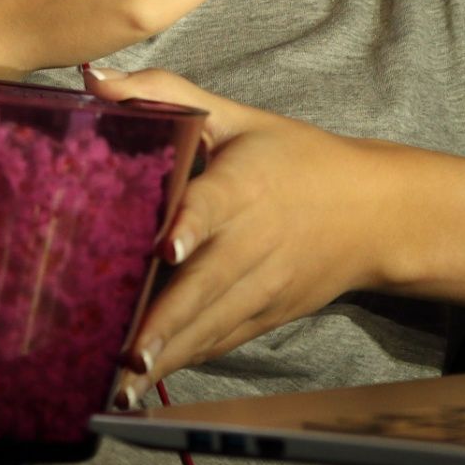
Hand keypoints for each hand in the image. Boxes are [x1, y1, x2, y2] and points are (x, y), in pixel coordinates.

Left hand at [84, 67, 400, 401]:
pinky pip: (223, 340)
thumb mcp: (237, 116)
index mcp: (246, 184)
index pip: (216, 204)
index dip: (192, 225)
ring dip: (169, 353)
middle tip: (125, 350)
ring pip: (212, 323)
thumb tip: (91, 80)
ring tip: (122, 384)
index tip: (167, 246)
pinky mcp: (268, 313)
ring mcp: (264, 284)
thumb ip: (164, 93)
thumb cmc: (295, 158)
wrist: (373, 213)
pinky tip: (146, 381)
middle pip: (208, 283)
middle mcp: (255, 240)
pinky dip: (188, 359)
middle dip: (166, 319)